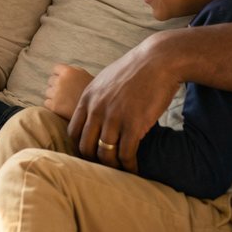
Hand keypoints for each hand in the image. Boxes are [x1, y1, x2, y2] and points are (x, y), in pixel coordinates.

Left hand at [44, 63, 91, 120]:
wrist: (97, 112)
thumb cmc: (94, 94)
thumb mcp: (86, 76)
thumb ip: (74, 72)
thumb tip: (62, 72)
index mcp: (69, 71)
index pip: (56, 69)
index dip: (60, 75)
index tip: (65, 81)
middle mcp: (61, 81)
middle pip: (51, 81)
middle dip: (56, 86)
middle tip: (66, 93)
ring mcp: (56, 93)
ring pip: (48, 92)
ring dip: (53, 96)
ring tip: (65, 101)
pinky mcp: (54, 106)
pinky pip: (47, 103)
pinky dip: (52, 105)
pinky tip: (62, 108)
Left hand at [67, 33, 181, 172]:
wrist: (158, 61)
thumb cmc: (136, 70)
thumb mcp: (106, 79)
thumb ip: (96, 98)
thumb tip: (92, 112)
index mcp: (88, 98)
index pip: (73, 132)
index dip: (80, 147)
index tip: (90, 155)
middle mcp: (97, 109)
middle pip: (86, 147)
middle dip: (94, 161)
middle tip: (105, 168)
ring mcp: (114, 118)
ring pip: (105, 154)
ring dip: (113, 167)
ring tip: (121, 171)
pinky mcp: (133, 125)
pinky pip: (125, 154)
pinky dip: (130, 166)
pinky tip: (134, 169)